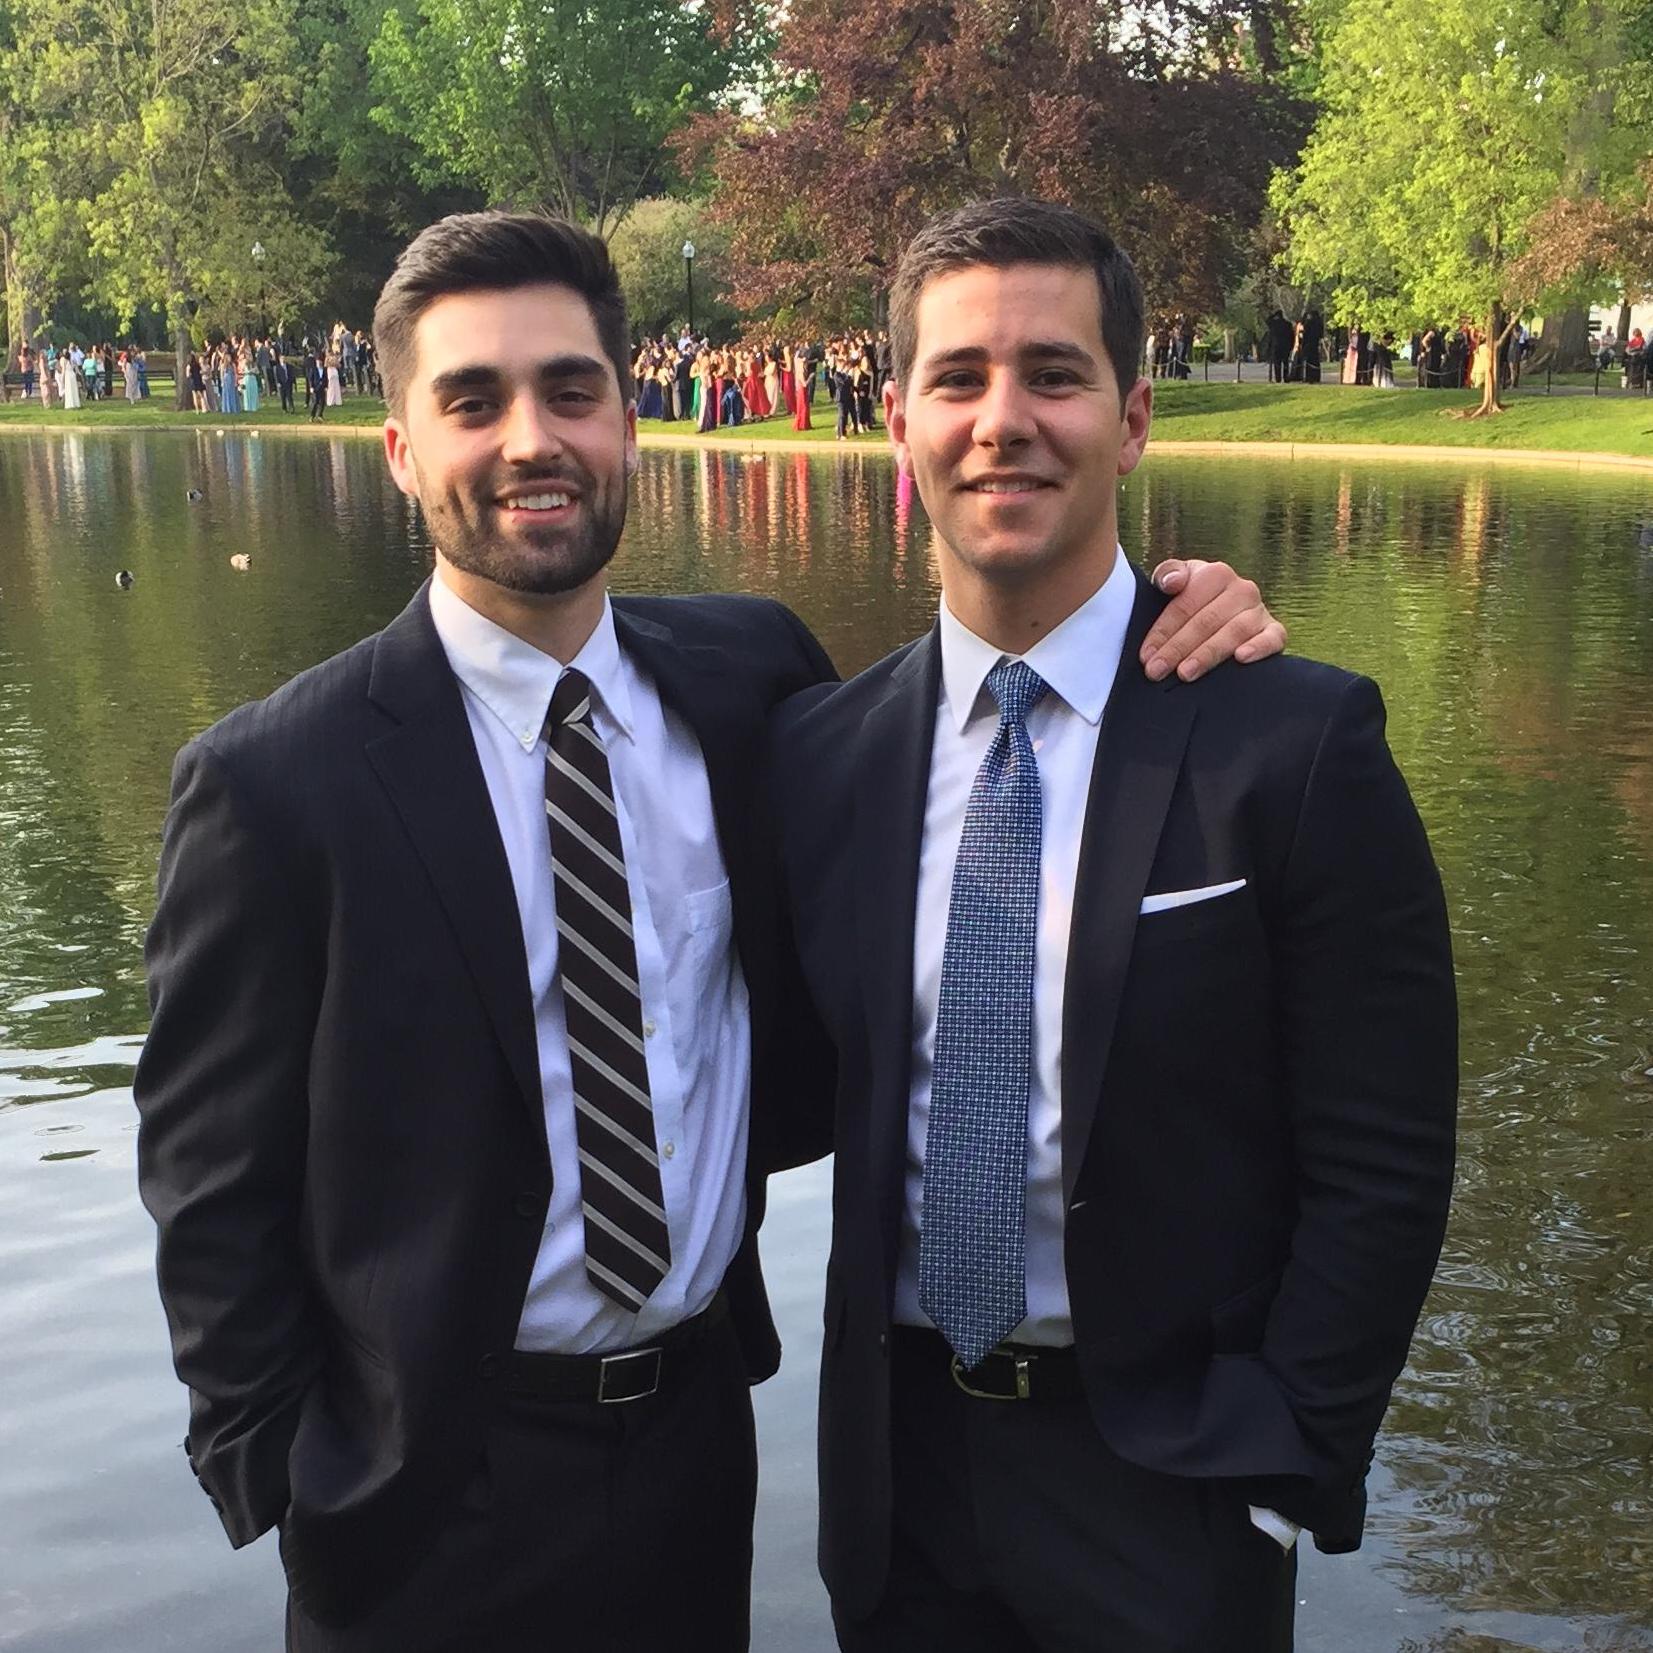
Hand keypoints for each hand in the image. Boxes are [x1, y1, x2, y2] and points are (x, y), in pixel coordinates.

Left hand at [1140, 560, 1285, 681]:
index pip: (1185, 605)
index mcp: (1216, 573)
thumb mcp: (1176, 581)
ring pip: (1233, 632)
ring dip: (1208, 654)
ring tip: (1185, 674)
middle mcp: (1242, 589)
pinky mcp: (1275, 631)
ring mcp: (1259, 610)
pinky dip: (1259, 647)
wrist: (1223, 610)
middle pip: (1206, 621)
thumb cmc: (1191, 598)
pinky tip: (1241, 658)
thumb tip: (1171, 583)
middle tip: (1156, 671)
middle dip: (1177, 648)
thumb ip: (1168, 574)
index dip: (1163, 631)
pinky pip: (1273, 639)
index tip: (1145, 656)